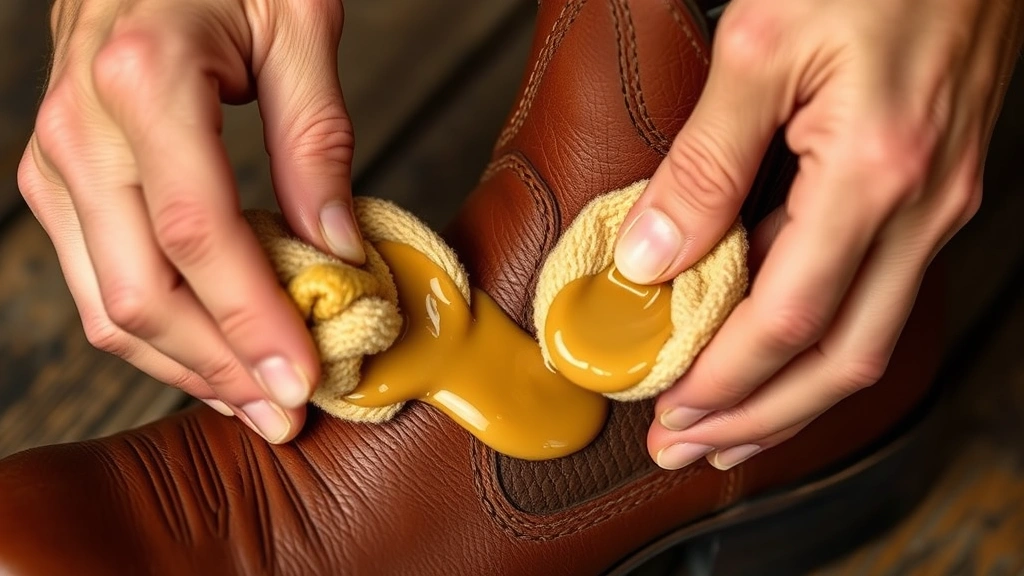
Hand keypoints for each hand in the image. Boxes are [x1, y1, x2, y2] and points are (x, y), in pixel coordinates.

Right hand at [18, 0, 362, 442]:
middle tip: (285, 413)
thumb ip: (316, 140)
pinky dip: (156, 331)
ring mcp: (58, 158)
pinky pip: (98, 281)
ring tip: (254, 401)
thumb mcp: (298, 24)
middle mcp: (82, 127)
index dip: (253, 321)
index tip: (304, 378)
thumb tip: (336, 250)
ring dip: (186, 366)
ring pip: (109, 303)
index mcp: (143, 79)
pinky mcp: (59, 179)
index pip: (200, 235)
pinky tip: (210, 354)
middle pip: (143, 290)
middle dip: (220, 368)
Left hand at [613, 0, 1023, 469]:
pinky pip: (879, 292)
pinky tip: (773, 350)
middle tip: (690, 450)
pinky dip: (820, 338)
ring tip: (727, 427)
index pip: (791, 319)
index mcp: (877, 173)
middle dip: (760, 418)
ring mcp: (941, 203)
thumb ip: (705, 162)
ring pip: (869, 337)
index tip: (670, 410)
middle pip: (844, 359)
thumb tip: (651, 257)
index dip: (726, 379)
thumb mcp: (759, 48)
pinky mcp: (935, 191)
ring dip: (793, 393)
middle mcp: (925, 207)